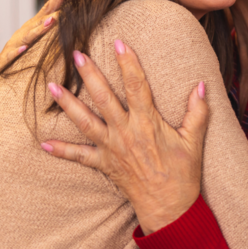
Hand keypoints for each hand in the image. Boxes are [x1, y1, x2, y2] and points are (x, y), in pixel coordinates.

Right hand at [0, 0, 64, 73]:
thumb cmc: (20, 50)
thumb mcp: (37, 36)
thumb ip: (51, 25)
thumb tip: (69, 15)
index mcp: (33, 26)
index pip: (47, 11)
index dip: (58, 0)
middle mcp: (24, 32)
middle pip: (39, 21)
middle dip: (52, 13)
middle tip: (65, 7)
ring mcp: (15, 44)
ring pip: (28, 36)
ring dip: (39, 29)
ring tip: (51, 22)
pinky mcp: (6, 59)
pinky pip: (11, 56)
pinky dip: (17, 52)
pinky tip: (24, 49)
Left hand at [41, 40, 208, 234]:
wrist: (169, 206)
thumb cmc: (182, 172)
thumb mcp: (194, 140)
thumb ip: (198, 111)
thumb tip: (202, 85)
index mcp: (148, 123)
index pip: (137, 85)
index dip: (128, 62)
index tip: (120, 42)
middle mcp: (126, 132)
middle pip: (104, 98)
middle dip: (90, 74)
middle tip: (77, 55)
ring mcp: (112, 148)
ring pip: (85, 122)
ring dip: (68, 104)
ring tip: (51, 87)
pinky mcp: (104, 164)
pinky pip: (80, 157)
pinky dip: (63, 150)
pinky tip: (45, 144)